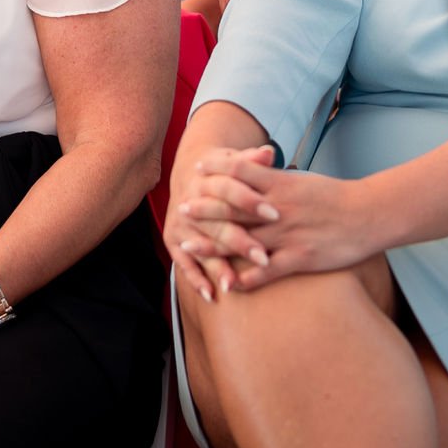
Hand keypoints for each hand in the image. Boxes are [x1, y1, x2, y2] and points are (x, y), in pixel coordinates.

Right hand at [165, 144, 280, 301]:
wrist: (190, 174)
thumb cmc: (225, 172)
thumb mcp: (236, 161)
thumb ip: (252, 161)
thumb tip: (268, 152)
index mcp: (207, 180)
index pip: (229, 189)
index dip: (251, 200)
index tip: (274, 214)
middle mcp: (190, 202)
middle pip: (216, 223)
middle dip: (239, 242)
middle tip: (263, 258)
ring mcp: (180, 224)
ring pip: (200, 247)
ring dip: (217, 267)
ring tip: (234, 285)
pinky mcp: (173, 241)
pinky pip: (184, 263)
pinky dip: (196, 279)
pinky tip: (211, 296)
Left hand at [194, 159, 390, 293]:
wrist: (370, 215)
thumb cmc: (336, 197)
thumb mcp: (303, 181)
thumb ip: (276, 179)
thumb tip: (255, 170)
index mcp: (281, 185)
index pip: (241, 174)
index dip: (216, 171)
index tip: (195, 171)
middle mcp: (279, 208)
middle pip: (234, 207)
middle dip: (205, 209)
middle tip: (182, 210)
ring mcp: (288, 234)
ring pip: (243, 241)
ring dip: (214, 246)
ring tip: (189, 248)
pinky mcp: (301, 258)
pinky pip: (269, 271)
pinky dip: (248, 278)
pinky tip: (230, 284)